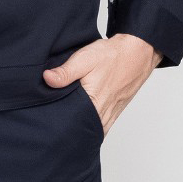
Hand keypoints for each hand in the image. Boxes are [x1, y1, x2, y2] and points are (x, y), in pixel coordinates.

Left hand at [42, 34, 163, 136]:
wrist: (136, 53)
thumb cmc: (112, 56)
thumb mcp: (84, 59)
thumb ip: (66, 72)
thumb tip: (46, 79)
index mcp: (94, 104)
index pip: (72, 123)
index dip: (60, 121)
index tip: (49, 116)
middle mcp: (104, 114)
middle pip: (82, 128)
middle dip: (68, 125)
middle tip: (54, 117)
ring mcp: (111, 115)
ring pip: (92, 128)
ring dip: (80, 124)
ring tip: (66, 115)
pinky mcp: (115, 112)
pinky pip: (101, 124)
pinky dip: (91, 122)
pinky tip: (82, 114)